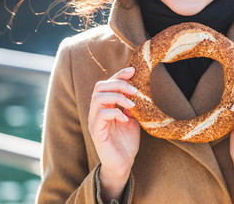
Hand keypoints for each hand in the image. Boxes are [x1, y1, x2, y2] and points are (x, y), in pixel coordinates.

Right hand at [88, 67, 139, 200]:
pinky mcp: (96, 132)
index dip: (119, 75)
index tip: (133, 70)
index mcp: (105, 106)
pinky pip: (100, 115)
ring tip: (132, 104)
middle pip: (100, 87)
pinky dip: (114, 112)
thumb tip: (138, 90)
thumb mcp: (133, 119)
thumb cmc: (126, 141)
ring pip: (98, 98)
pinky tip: (125, 118)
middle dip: (118, 83)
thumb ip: (132, 105)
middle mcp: (97, 111)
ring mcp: (94, 121)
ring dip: (117, 97)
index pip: (108, 84)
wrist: (123, 163)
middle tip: (135, 90)